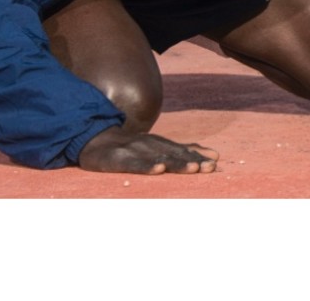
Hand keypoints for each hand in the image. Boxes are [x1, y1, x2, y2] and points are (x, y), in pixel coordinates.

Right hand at [78, 126, 218, 174]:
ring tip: (193, 168)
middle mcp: (149, 145)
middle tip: (209, 167)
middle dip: (193, 160)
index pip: (182, 150)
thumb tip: (216, 156)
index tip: (215, 162)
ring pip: (157, 157)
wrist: (93, 140)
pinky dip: (146, 166)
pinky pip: (133, 163)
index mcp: (160, 144)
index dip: (198, 156)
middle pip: (174, 154)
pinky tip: (158, 169)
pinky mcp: (115, 158)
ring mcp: (133, 150)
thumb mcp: (158, 148)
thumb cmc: (130, 148)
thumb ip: (185, 152)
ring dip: (176, 163)